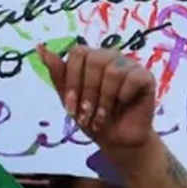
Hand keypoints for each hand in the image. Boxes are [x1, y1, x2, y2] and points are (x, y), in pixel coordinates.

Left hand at [38, 45, 155, 150]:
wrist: (117, 141)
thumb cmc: (93, 119)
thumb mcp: (69, 98)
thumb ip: (58, 73)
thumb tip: (40, 47)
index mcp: (92, 59)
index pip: (78, 52)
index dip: (73, 79)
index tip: (71, 107)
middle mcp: (111, 57)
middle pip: (95, 60)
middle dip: (88, 92)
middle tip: (87, 114)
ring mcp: (130, 66)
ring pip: (113, 71)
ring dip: (104, 99)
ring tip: (102, 116)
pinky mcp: (146, 77)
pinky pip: (132, 79)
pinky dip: (123, 96)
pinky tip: (122, 106)